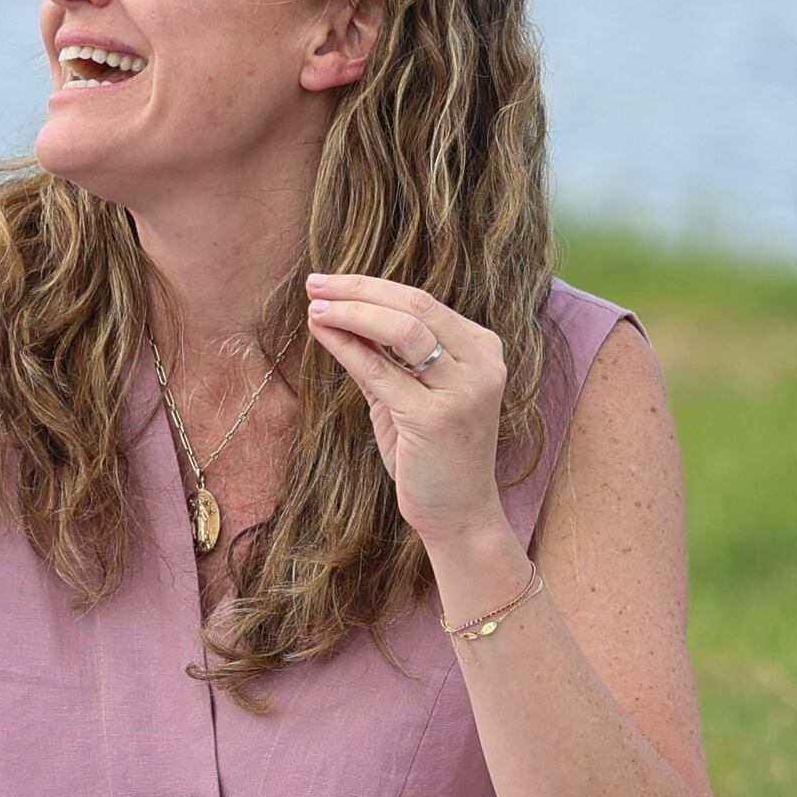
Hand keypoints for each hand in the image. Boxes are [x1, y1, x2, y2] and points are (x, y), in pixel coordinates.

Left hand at [301, 272, 510, 566]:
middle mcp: (481, 364)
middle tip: (314, 283)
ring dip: (351, 311)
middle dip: (357, 289)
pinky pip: (381, 371)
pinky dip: (348, 347)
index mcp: (482, 349)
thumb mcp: (411, 396)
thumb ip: (385, 357)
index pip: (422, 301)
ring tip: (314, 306)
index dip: (371, 286)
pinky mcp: (436, 418)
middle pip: (413, 305)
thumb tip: (338, 314)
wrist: (459, 514)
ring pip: (401, 329)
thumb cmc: (433, 455)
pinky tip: (322, 334)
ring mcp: (463, 390)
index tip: (330, 282)